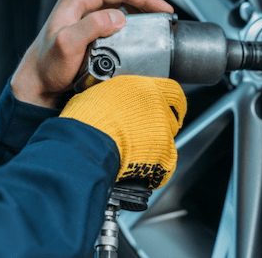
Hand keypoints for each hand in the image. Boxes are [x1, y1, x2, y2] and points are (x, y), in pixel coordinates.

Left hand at [11, 0, 173, 107]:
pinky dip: (133, 13)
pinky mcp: (91, 18)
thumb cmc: (49, 64)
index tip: (164, 10)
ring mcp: (86, 6)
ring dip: (141, 5)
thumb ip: (91, 27)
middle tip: (164, 14)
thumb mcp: (68, 45)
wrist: (38, 77)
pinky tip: (140, 25)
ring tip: (156, 19)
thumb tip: (118, 16)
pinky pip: (118, 7)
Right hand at [60, 75, 186, 188]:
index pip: (173, 91)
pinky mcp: (164, 152)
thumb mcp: (100, 94)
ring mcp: (163, 129)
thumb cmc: (86, 119)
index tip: (175, 108)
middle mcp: (158, 105)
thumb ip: (117, 98)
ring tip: (138, 155)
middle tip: (151, 135)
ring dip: (157, 148)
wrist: (88, 142)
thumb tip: (112, 104)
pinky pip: (166, 163)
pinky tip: (146, 174)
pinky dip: (157, 170)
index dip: (174, 102)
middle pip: (171, 117)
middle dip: (163, 127)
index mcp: (144, 88)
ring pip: (168, 140)